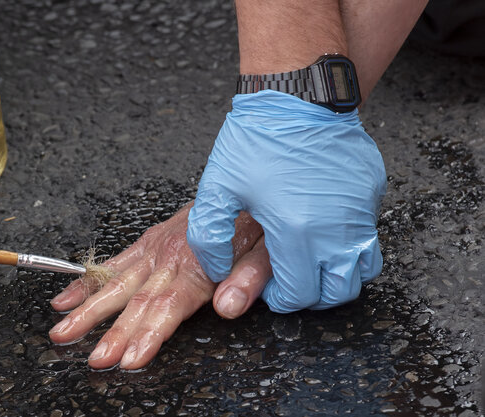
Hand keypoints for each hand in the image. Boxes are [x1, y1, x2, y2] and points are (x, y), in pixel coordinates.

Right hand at [49, 203, 271, 369]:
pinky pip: (113, 263)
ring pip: (115, 283)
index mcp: (197, 262)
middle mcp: (170, 255)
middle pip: (135, 300)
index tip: (130, 357)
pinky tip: (66, 298)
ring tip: (64, 332)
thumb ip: (248, 279)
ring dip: (88, 310)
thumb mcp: (270, 250)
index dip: (148, 333)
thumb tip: (227, 306)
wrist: (250, 181)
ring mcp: (155, 248)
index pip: (167, 305)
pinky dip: (87, 281)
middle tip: (94, 358)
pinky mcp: (149, 241)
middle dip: (112, 332)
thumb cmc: (261, 220)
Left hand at [187, 90, 385, 312]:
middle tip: (294, 283)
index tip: (271, 290)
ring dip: (340, 275)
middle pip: (339, 291)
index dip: (282, 300)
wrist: (296, 93)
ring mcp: (360, 209)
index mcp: (297, 230)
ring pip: (364, 267)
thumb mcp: (218, 187)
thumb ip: (209, 237)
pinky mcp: (372, 190)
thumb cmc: (257, 138)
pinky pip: (369, 230)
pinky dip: (352, 241)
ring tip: (314, 263)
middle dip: (314, 296)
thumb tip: (215, 269)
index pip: (300, 294)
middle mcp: (337, 227)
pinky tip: (325, 226)